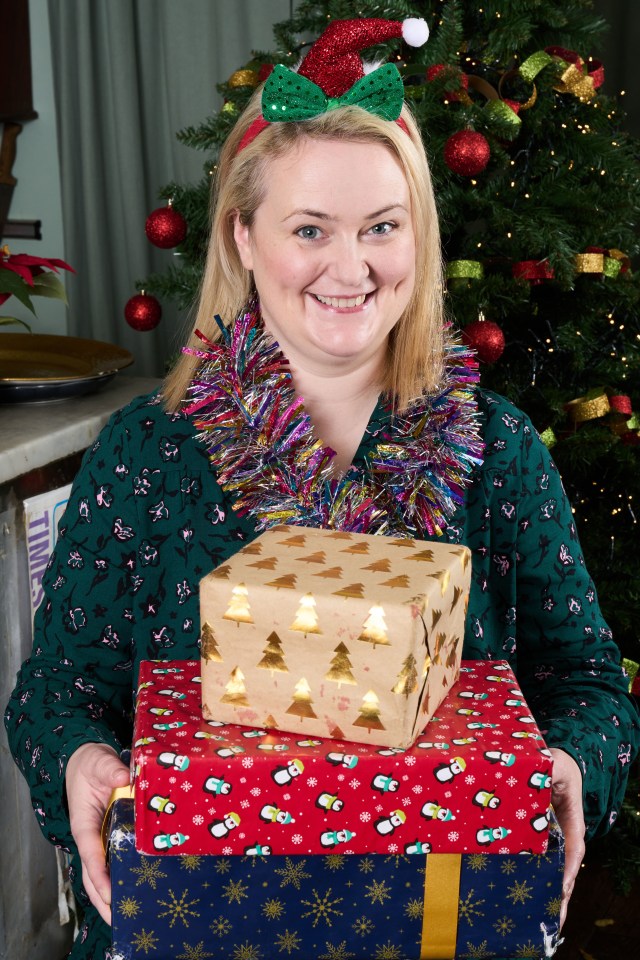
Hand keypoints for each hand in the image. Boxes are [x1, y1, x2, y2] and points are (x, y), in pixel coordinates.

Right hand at [65, 742, 129, 924]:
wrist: (91, 761)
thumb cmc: (91, 764)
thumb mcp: (98, 761)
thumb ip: (109, 768)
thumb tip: (125, 776)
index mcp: (84, 822)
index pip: (90, 851)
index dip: (99, 872)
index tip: (110, 891)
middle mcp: (92, 836)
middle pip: (93, 875)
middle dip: (105, 898)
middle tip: (121, 919)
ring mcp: (102, 839)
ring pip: (103, 874)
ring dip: (113, 896)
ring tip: (129, 918)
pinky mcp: (114, 837)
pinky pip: (116, 862)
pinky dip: (123, 878)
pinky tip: (139, 892)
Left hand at [549, 747, 584, 929]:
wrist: (551, 763)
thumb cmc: (555, 764)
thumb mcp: (554, 763)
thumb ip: (548, 769)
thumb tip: (542, 774)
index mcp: (572, 818)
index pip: (575, 846)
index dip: (569, 867)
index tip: (562, 886)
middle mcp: (564, 834)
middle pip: (565, 869)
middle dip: (560, 895)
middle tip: (553, 921)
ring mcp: (552, 839)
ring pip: (553, 871)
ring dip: (548, 895)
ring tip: (544, 923)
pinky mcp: (538, 840)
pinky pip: (537, 862)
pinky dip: (534, 880)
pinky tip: (524, 899)